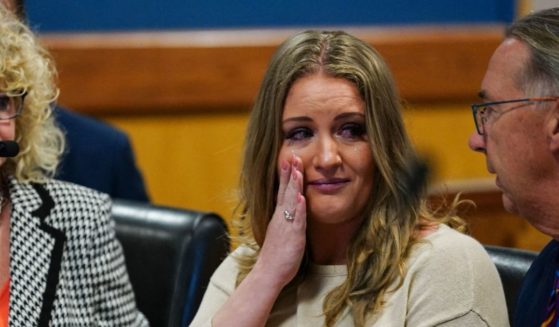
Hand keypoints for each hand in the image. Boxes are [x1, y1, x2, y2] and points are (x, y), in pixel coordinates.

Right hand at [254, 155, 306, 288]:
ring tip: (297, 169)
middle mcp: (281, 218)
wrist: (268, 272)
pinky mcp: (292, 236)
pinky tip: (300, 197)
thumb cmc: (276, 256)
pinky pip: (296, 219)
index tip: (289, 160)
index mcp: (279, 216)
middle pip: (285, 191)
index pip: (282, 191)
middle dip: (290, 173)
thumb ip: (286, 220)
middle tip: (293, 156)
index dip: (286, 176)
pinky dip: (298, 208)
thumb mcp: (282, 233)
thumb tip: (291, 209)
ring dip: (294, 185)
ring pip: (290, 201)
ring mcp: (286, 225)